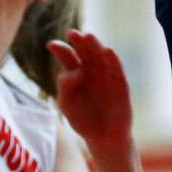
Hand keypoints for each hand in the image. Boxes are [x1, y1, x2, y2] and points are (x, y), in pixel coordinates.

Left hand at [47, 30, 132, 152]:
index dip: (60, 49)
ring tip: (88, 36)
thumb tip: (75, 71)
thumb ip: (65, 87)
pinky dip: (113, 58)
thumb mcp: (67, 105)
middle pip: (84, 50)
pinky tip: (108, 51)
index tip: (51, 45)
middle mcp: (90, 69)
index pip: (67, 56)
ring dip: (95, 44)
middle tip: (72, 33)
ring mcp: (105, 74)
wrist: (104, 137)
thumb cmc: (82, 120)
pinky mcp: (120, 81)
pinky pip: (117, 67)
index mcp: (74, 73)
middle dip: (78, 41)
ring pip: (100, 54)